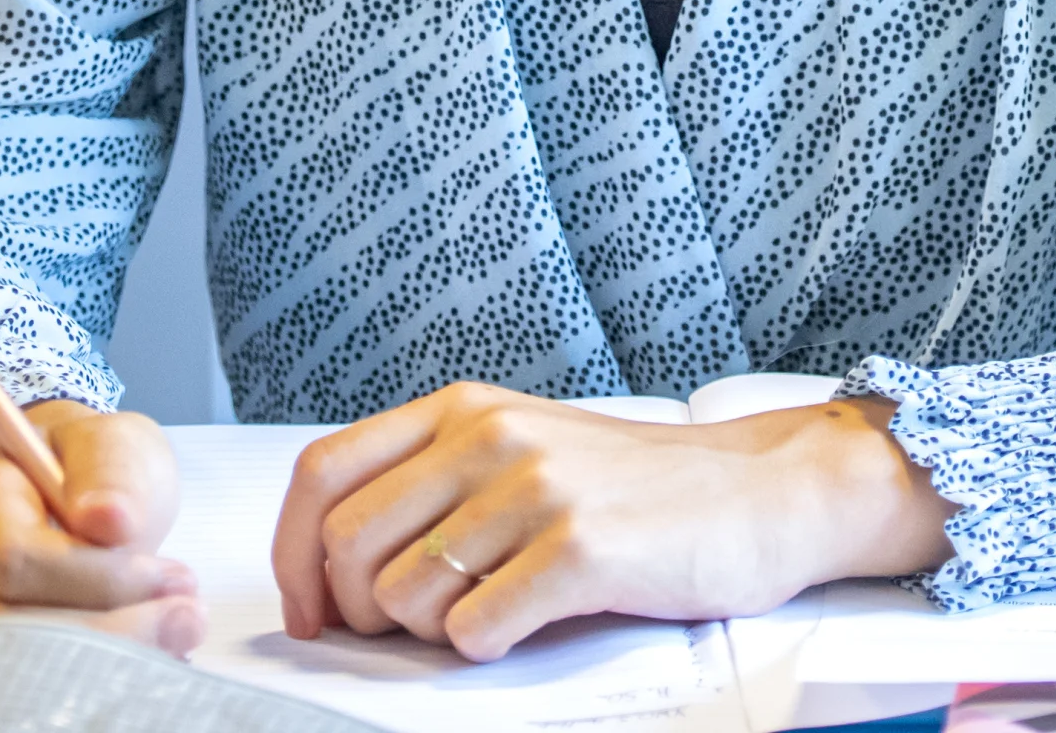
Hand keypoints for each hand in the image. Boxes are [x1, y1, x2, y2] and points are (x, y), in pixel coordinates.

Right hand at [0, 403, 204, 649]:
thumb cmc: (91, 463)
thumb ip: (110, 471)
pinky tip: (147, 645)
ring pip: (28, 665)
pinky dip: (99, 668)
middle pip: (14, 628)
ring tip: (176, 627)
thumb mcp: (112, 442)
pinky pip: (40, 678)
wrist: (78, 493)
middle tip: (187, 616)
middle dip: (110, 629)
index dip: (95, 577)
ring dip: (110, 654)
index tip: (169, 575)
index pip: (14, 558)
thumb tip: (107, 520)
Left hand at [273, 385, 948, 662]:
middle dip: (360, 612)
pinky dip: (485, 647)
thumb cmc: (639, 487)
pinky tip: (526, 625)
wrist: (762, 492)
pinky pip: (476, 629)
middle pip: (349, 546)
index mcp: (462, 408)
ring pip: (405, 596)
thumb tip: (337, 566)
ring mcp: (536, 488)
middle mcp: (489, 435)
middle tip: (407, 632)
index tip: (310, 611)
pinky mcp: (581, 548)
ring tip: (486, 617)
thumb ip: (438, 482)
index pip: (322, 475)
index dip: (293, 556)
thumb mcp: (524, 449)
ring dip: (428, 634)